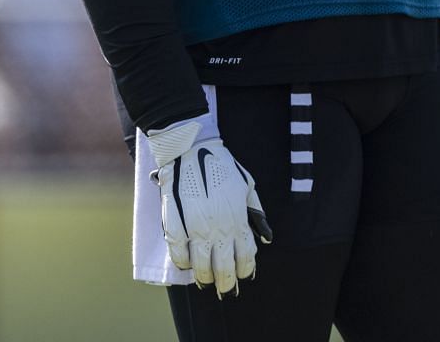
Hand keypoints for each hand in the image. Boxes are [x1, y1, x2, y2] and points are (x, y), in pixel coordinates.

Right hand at [145, 116, 273, 296]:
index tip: (243, 275)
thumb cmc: (222, 167)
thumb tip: (265, 238)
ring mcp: (194, 229)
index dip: (245, 270)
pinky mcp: (174, 226)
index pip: (245, 257)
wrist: (190, 150)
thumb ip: (256, 213)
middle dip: (226, 284)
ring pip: (200, 268)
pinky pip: (178, 255)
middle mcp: (217, 229)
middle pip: (223, 269)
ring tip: (206, 280)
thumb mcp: (247, 186)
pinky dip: (183, 263)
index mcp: (237, 220)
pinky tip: (187, 263)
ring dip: (205, 278)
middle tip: (226, 289)